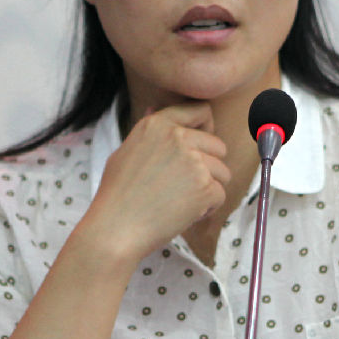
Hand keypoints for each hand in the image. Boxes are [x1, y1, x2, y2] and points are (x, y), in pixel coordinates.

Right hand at [85, 103, 230, 262]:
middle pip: (218, 145)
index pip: (200, 110)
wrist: (115, 229)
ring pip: (223, 172)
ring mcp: (194, 162)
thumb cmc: (116, 195)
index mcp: (158, 125)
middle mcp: (178, 137)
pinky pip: (220, 195)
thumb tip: (155, 109)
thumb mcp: (125, 151)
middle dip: (209, 166)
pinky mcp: (205, 187)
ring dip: (208, 188)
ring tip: (181, 201)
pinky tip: (184, 214)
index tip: (200, 146)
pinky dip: (207, 208)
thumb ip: (148, 131)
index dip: (206, 128)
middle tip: (185, 186)